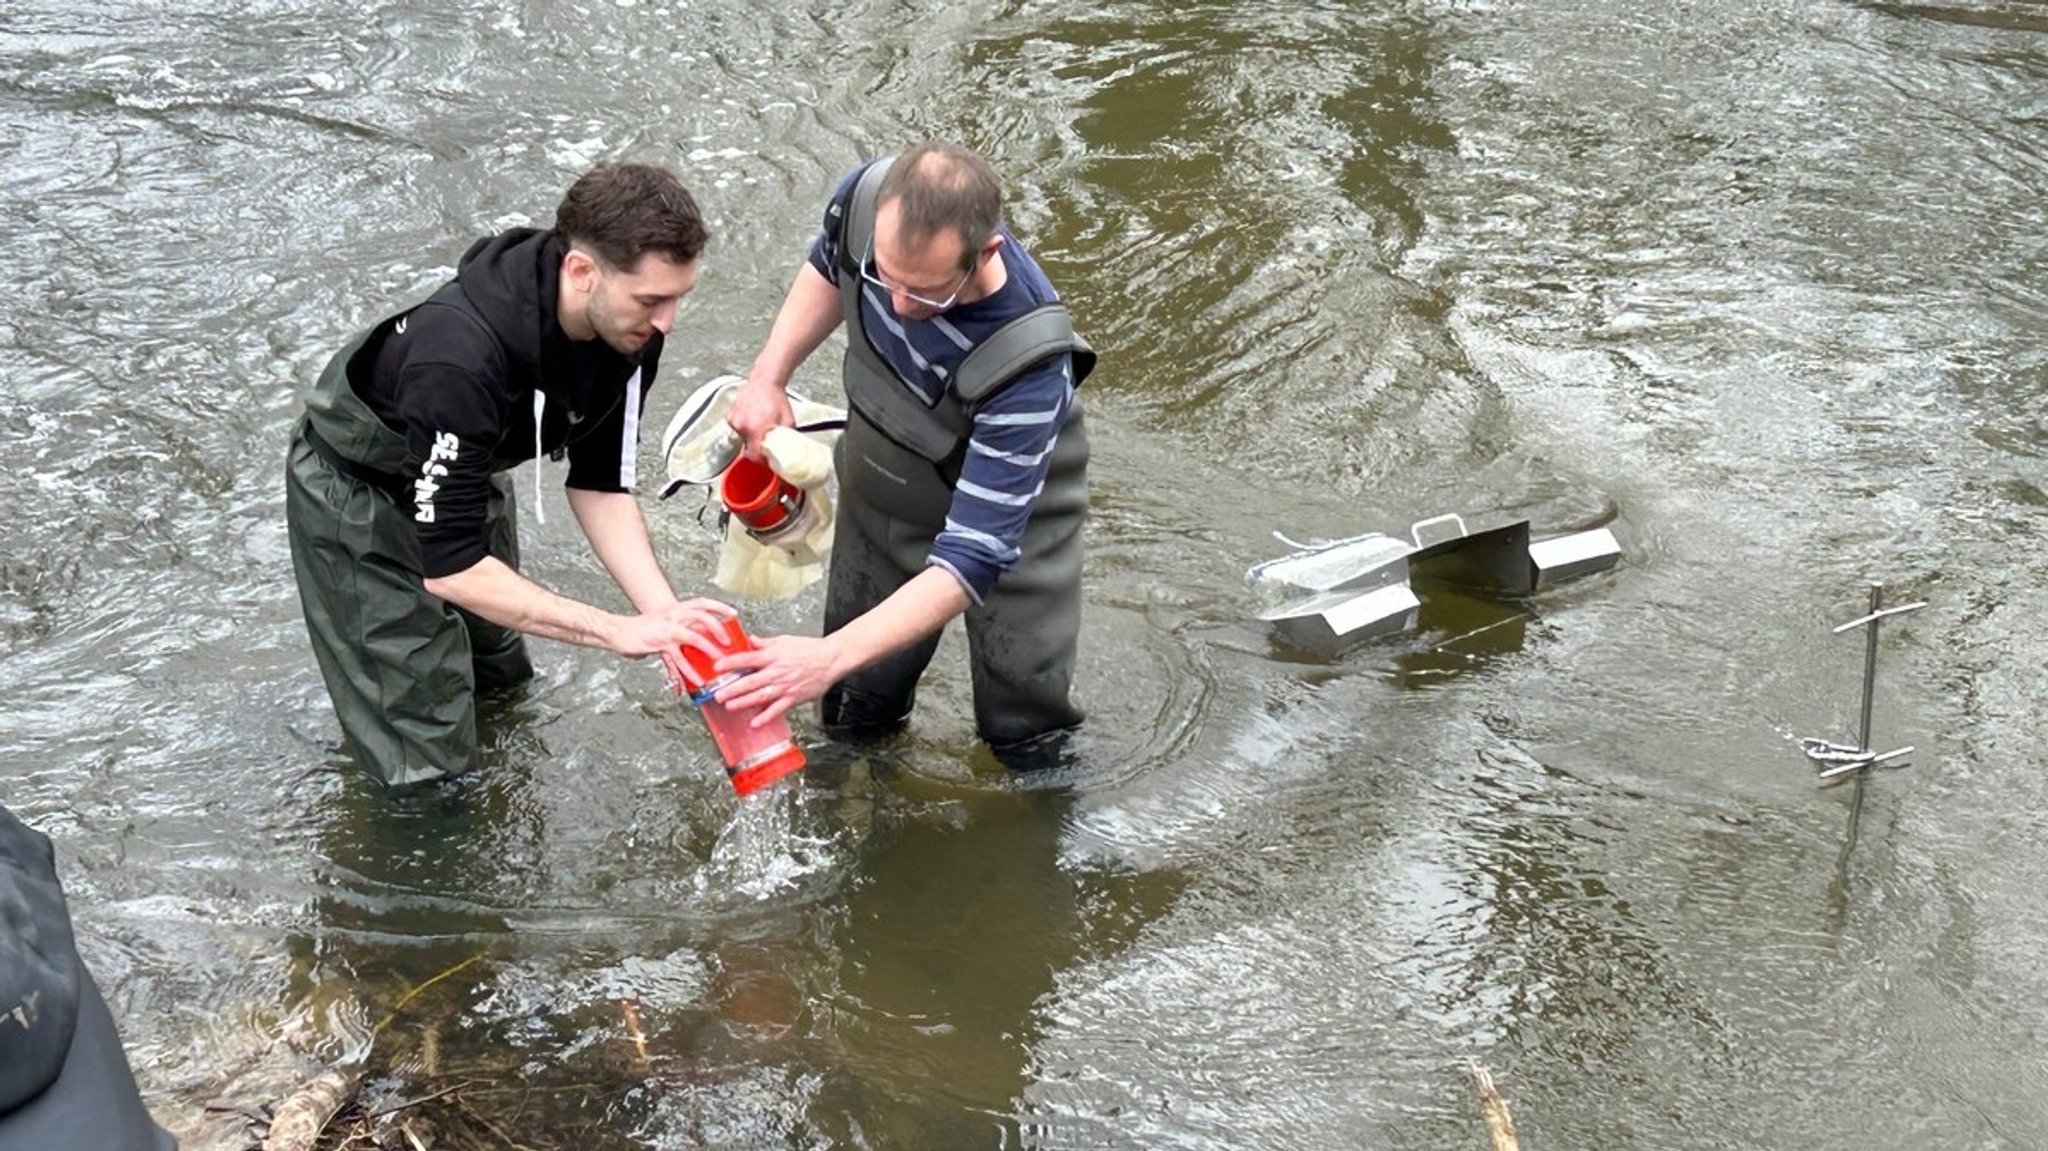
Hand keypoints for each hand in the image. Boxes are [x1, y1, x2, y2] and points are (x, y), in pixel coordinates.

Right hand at [613, 596, 734, 670]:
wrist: (620, 630)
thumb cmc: (641, 627)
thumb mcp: (663, 620)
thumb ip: (679, 626)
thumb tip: (695, 637)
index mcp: (676, 607)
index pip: (702, 602)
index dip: (719, 606)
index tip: (734, 613)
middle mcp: (674, 614)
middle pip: (703, 616)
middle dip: (719, 628)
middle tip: (728, 641)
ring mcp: (668, 628)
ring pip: (695, 636)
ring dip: (710, 648)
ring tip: (719, 660)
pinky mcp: (662, 643)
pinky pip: (680, 658)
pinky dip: (689, 671)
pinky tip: (697, 680)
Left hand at [708, 634, 842, 724]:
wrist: (832, 659)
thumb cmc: (810, 649)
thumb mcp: (785, 640)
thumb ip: (766, 643)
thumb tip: (750, 640)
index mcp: (774, 656)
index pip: (748, 659)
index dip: (731, 663)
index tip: (717, 668)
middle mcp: (778, 672)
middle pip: (751, 681)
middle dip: (732, 689)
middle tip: (717, 695)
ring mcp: (786, 686)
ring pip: (761, 696)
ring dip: (743, 702)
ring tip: (729, 706)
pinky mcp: (794, 697)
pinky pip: (778, 709)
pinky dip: (766, 716)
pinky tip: (755, 722)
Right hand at [725, 372, 794, 456]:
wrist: (765, 380)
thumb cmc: (776, 398)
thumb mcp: (789, 421)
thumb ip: (787, 439)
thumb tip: (788, 452)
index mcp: (757, 429)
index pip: (755, 457)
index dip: (762, 461)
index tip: (767, 459)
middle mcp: (743, 426)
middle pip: (748, 449)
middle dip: (757, 448)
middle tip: (766, 441)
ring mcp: (734, 421)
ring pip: (742, 439)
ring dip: (750, 436)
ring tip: (759, 425)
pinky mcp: (730, 416)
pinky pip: (736, 429)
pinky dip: (744, 427)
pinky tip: (752, 419)